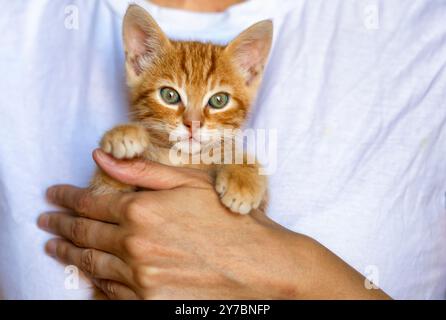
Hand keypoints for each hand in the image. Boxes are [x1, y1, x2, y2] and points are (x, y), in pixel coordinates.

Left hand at [38, 149, 390, 298]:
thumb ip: (142, 172)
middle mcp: (134, 246)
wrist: (261, 268)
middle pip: (84, 234)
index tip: (53, 194)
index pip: (90, 202)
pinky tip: (86, 277)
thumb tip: (102, 157)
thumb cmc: (230, 220)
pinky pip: (109, 294)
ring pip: (92, 265)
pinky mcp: (149, 304)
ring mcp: (140, 279)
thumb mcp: (190, 183)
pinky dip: (93, 283)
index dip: (67, 197)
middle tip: (45, 220)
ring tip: (55, 247)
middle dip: (60, 225)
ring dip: (70, 254)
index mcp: (142, 210)